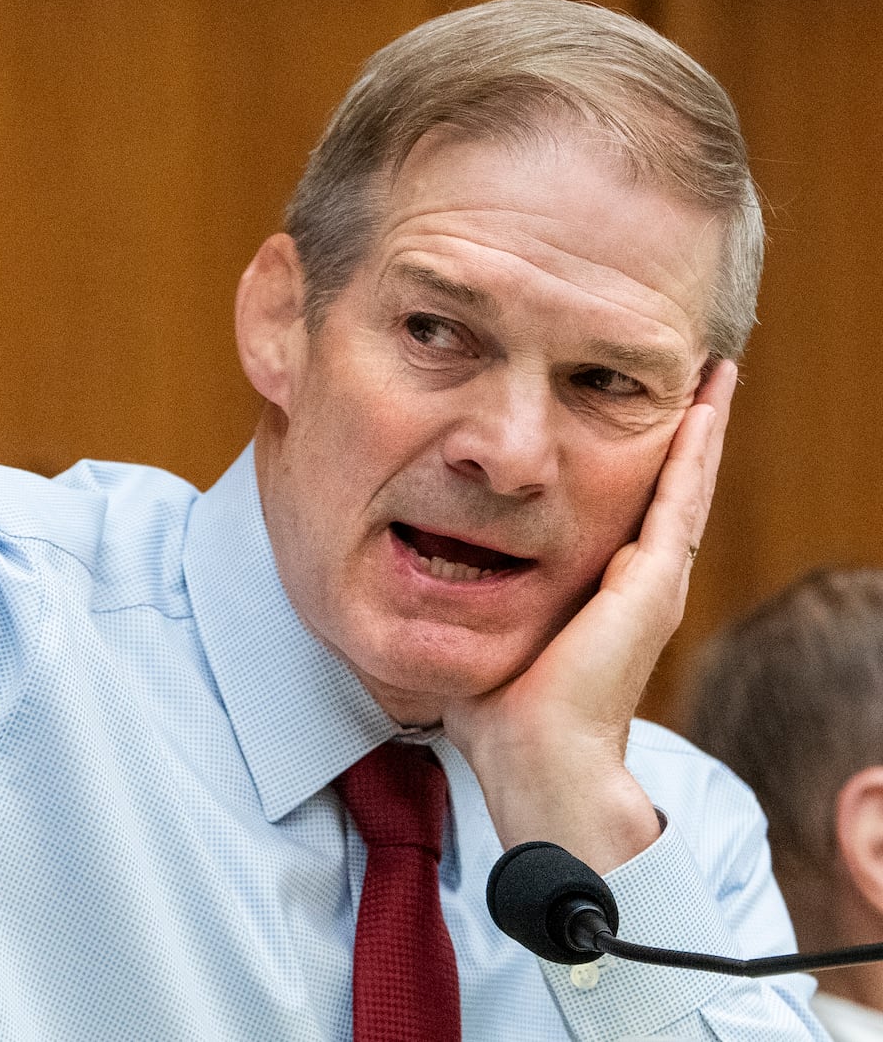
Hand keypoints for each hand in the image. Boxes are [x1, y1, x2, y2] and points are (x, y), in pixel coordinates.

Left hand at [444, 359, 737, 872]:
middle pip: (668, 489)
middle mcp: (638, 585)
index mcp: (602, 597)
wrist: (535, 761)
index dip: (638, 464)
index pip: (628, 512)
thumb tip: (421, 576)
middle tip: (696, 375)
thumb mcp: (484, 635)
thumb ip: (471, 603)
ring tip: (713, 373)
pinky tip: (702, 409)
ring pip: (686, 486)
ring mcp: (653, 584)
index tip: (634, 413)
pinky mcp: (652, 585)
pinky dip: (694, 452)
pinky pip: (679, 501)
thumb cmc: (500, 717)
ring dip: (700, 429)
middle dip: (681, 433)